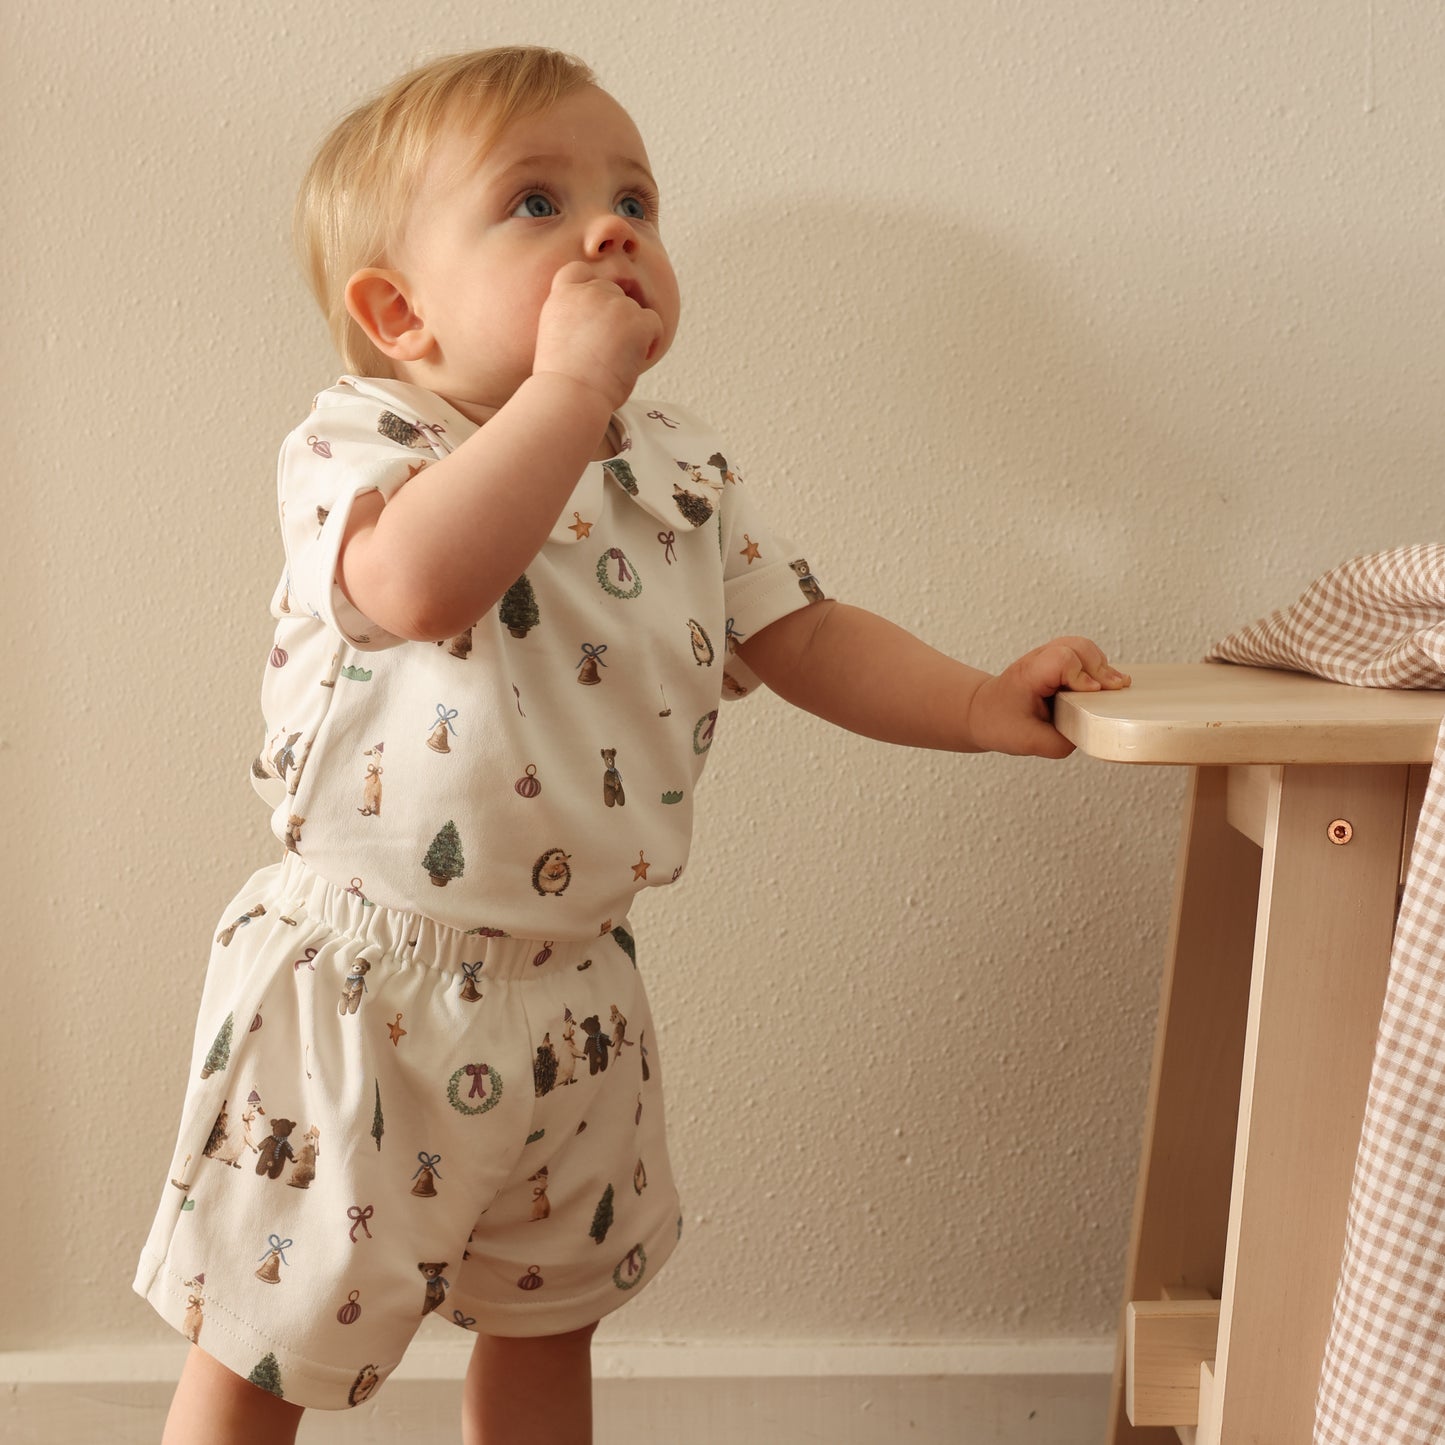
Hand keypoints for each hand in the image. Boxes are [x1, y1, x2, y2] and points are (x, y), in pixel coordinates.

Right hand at [532, 262, 664, 409]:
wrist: (569, 395)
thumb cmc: (562, 381)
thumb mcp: (555, 337)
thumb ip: (574, 319)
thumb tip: (599, 323)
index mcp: (561, 296)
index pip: (578, 271)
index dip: (591, 287)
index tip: (594, 313)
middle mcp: (587, 292)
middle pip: (612, 291)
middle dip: (615, 316)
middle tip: (607, 350)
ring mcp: (613, 303)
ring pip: (634, 310)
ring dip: (631, 332)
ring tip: (615, 361)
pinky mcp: (636, 318)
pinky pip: (654, 323)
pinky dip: (650, 342)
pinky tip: (633, 362)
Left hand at [967, 636, 1129, 757]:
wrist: (982, 712)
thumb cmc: (999, 723)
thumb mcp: (1029, 742)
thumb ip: (1061, 743)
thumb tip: (1090, 734)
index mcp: (1028, 675)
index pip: (1061, 660)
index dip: (1082, 675)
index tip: (1093, 693)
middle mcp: (1038, 660)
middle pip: (1077, 647)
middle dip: (1099, 668)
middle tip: (1114, 689)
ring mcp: (1047, 658)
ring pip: (1082, 646)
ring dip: (1100, 665)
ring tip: (1113, 686)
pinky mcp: (1056, 662)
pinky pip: (1082, 653)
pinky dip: (1096, 665)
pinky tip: (1103, 683)